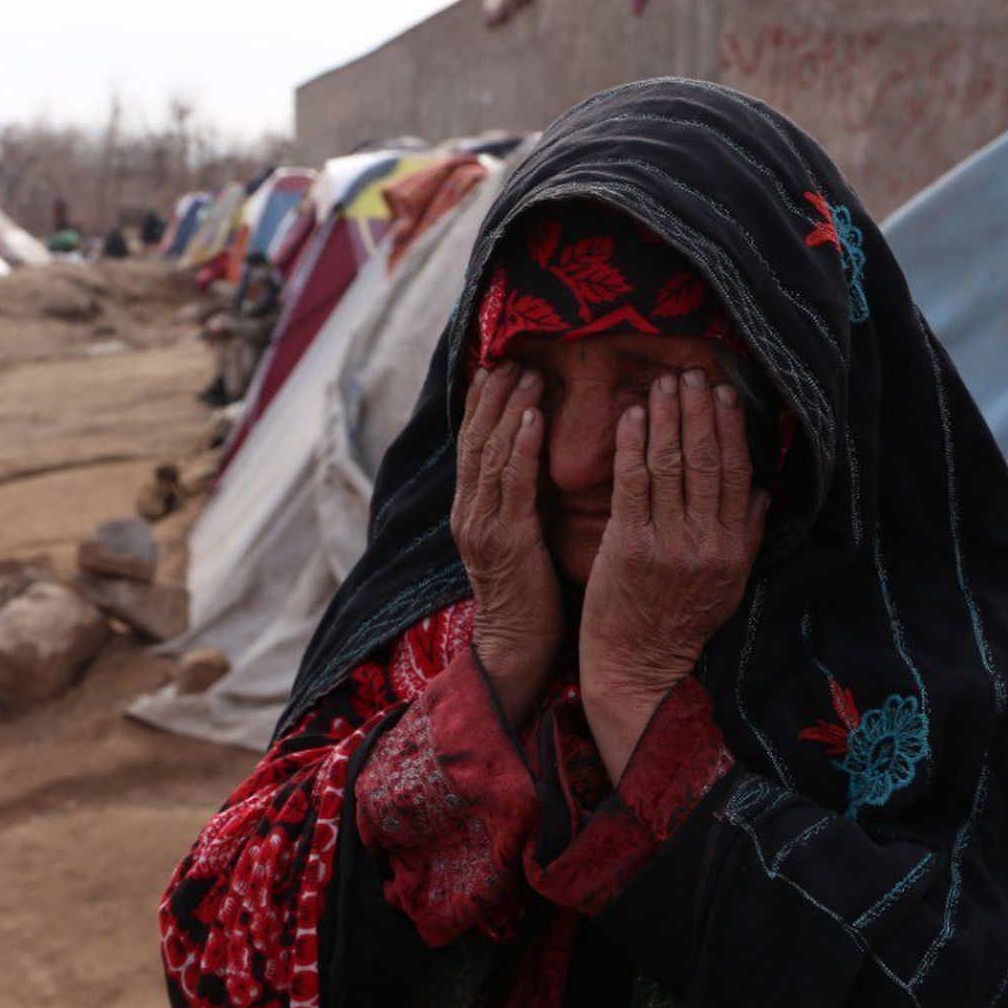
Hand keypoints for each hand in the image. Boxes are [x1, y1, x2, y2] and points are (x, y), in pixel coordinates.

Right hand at [452, 360, 564, 727]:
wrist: (516, 648)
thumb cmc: (530, 597)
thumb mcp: (520, 539)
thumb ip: (521, 501)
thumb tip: (538, 462)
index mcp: (471, 511)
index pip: (472, 444)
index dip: (483, 403)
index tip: (499, 367)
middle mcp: (469, 512)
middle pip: (476, 439)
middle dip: (495, 396)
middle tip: (516, 359)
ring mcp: (482, 525)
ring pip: (491, 453)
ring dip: (510, 409)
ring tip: (529, 374)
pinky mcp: (506, 541)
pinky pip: (513, 485)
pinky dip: (521, 446)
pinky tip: (534, 418)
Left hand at [581, 369, 769, 781]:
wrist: (637, 668)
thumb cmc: (680, 624)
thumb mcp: (728, 584)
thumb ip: (747, 535)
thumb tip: (764, 490)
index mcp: (733, 549)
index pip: (738, 475)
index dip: (731, 429)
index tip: (724, 393)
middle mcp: (705, 542)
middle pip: (706, 461)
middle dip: (697, 411)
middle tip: (690, 372)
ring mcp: (666, 543)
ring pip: (670, 465)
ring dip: (665, 417)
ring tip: (661, 383)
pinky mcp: (626, 546)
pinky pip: (632, 482)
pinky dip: (632, 445)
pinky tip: (631, 415)